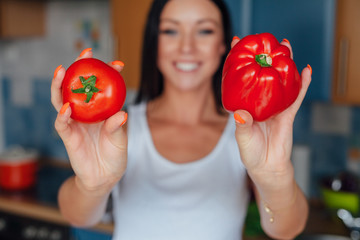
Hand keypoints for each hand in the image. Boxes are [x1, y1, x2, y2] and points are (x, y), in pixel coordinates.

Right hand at [51, 49, 127, 192]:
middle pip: (77, 86)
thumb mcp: (121, 141)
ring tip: (63, 71)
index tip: (117, 63)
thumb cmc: (115, 155)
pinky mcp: (68, 135)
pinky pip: (62, 123)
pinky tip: (66, 107)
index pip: (101, 87)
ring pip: (62, 99)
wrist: (104, 177)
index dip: (107, 73)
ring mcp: (75, 122)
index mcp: (100, 109)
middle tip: (85, 53)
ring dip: (61, 85)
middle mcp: (86, 112)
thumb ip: (117, 127)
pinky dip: (62, 115)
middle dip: (79, 68)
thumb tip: (122, 114)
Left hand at [231, 37, 311, 183]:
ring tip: (286, 47)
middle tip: (265, 40)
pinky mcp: (288, 114)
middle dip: (264, 56)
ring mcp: (275, 106)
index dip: (238, 62)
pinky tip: (305, 71)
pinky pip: (296, 96)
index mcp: (246, 105)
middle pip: (263, 74)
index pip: (241, 80)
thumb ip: (242, 127)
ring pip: (281, 81)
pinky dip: (302, 84)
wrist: (267, 167)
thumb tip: (241, 114)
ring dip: (285, 64)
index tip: (236, 43)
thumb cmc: (251, 153)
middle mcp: (260, 102)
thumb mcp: (243, 139)